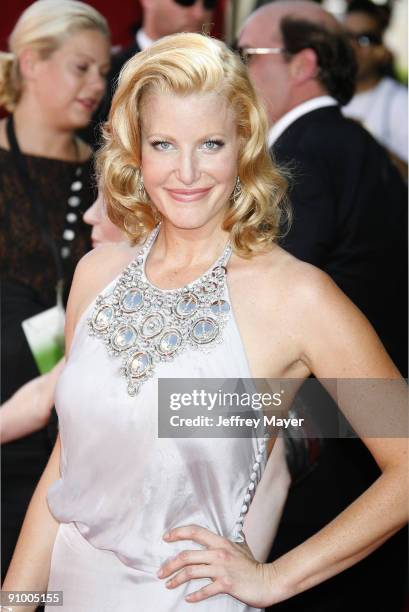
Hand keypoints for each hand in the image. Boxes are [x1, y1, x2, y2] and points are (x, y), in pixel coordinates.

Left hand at [158, 524, 278, 605]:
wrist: (267, 580)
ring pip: (191, 572)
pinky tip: (188, 598)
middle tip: (160, 571)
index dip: (178, 533)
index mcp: (220, 541)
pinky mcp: (225, 584)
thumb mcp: (240, 546)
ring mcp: (221, 568)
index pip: (195, 532)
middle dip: (169, 564)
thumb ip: (228, 540)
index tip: (166, 537)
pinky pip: (205, 590)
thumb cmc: (253, 565)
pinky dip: (194, 595)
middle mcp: (219, 553)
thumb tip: (225, 533)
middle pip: (186, 555)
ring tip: (168, 584)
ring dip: (176, 579)